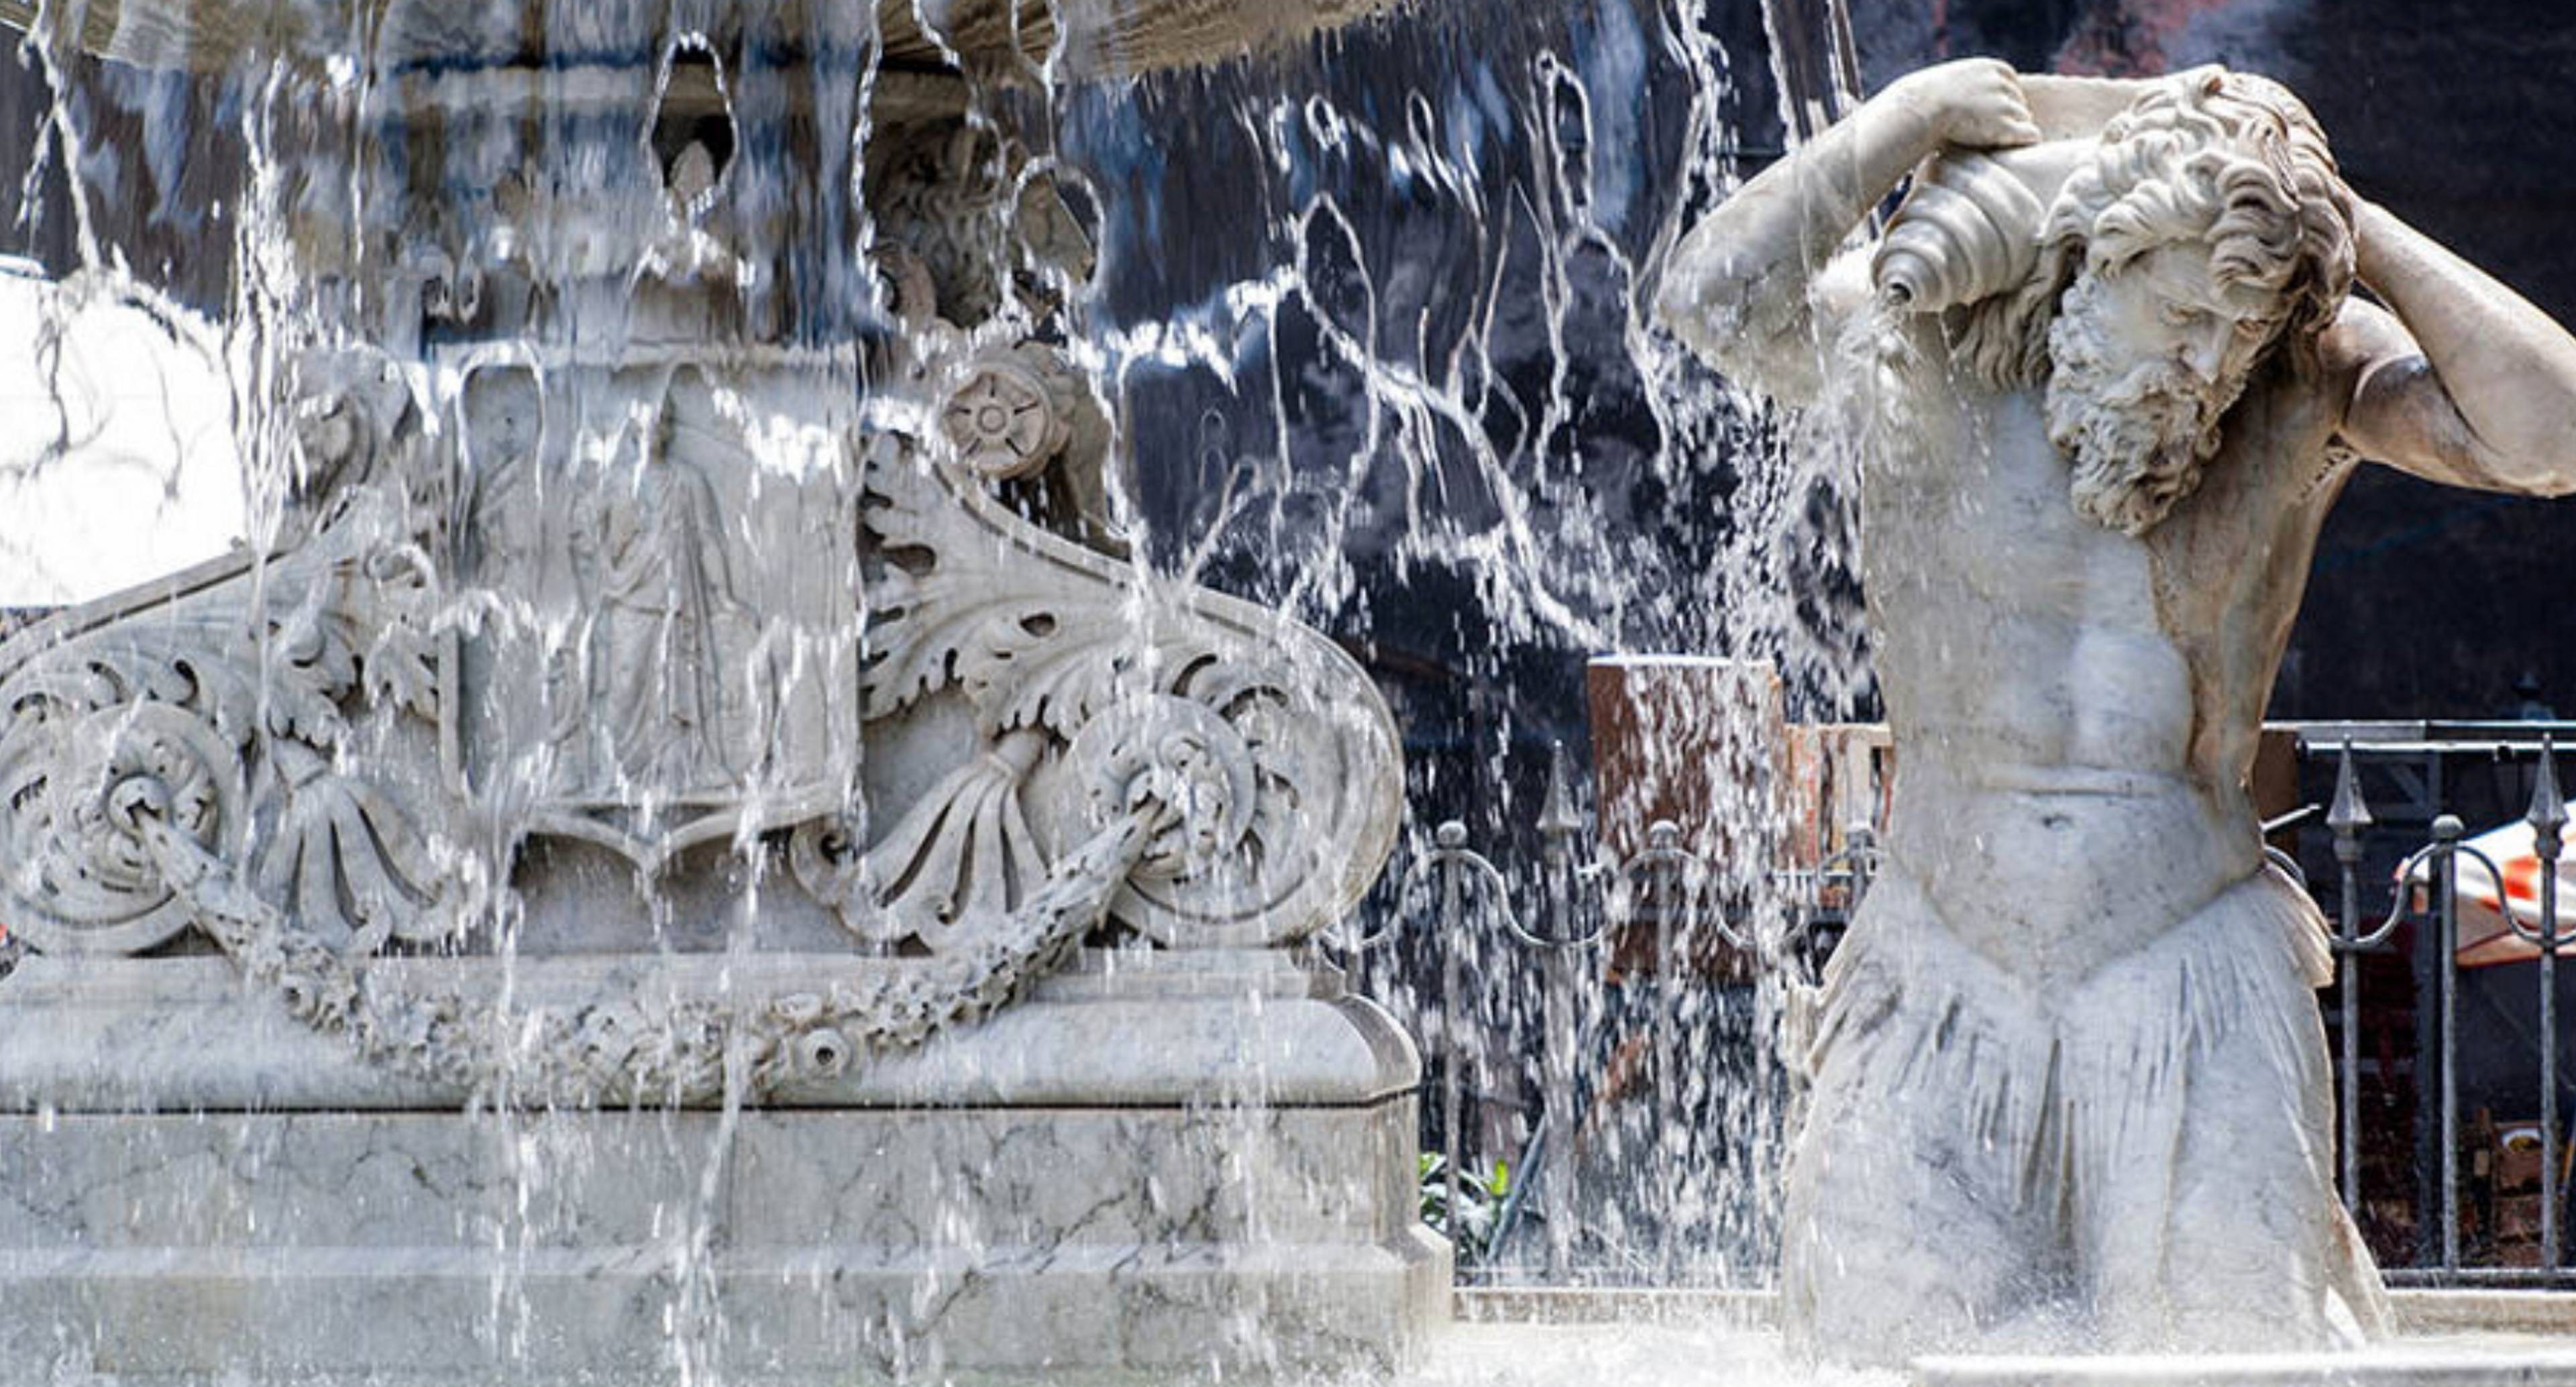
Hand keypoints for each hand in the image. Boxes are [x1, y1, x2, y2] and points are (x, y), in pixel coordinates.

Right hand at [1889, 59, 2040, 151]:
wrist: (1919, 109)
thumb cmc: (1925, 99)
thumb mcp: (1950, 79)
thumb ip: (1966, 84)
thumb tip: (1964, 95)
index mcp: (1993, 68)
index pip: (2011, 84)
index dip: (2001, 102)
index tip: (1986, 115)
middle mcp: (2003, 83)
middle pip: (2019, 102)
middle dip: (2007, 116)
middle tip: (1987, 131)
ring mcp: (2005, 104)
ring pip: (2023, 119)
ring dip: (2011, 130)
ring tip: (1990, 141)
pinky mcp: (2005, 126)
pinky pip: (2029, 135)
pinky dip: (2024, 141)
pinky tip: (2012, 147)